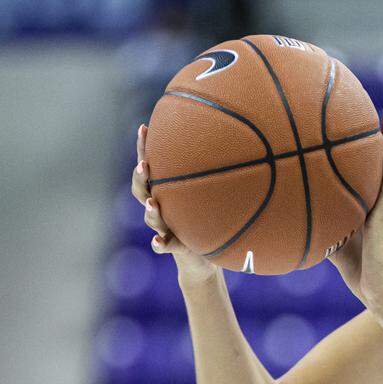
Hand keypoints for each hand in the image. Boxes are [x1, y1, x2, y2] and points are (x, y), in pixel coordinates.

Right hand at [130, 123, 221, 285]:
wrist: (204, 256)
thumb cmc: (208, 217)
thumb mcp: (212, 193)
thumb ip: (218, 171)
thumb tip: (241, 137)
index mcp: (167, 190)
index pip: (151, 165)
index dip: (144, 147)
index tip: (144, 127)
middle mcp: (161, 206)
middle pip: (141, 189)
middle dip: (140, 177)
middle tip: (144, 165)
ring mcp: (164, 227)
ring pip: (151, 218)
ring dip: (150, 210)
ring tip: (153, 203)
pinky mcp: (172, 246)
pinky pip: (163, 246)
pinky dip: (159, 244)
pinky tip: (158, 241)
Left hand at [328, 111, 382, 307]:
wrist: (379, 292)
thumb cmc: (359, 275)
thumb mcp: (330, 247)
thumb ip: (317, 231)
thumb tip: (289, 221)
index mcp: (364, 210)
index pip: (363, 176)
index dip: (361, 155)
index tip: (356, 132)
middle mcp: (374, 205)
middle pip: (377, 165)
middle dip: (377, 139)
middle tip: (379, 114)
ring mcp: (380, 210)